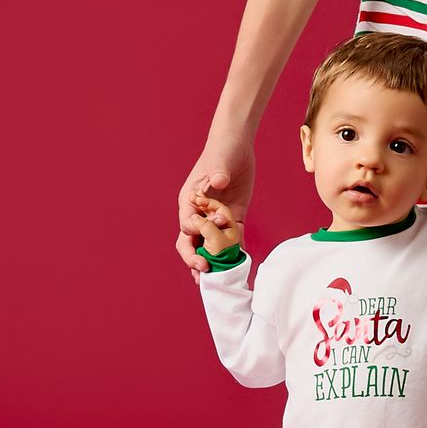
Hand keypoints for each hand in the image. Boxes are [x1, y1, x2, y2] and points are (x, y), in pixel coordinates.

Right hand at [177, 125, 254, 280]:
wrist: (237, 145)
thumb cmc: (221, 150)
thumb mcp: (219, 161)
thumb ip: (217, 172)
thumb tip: (218, 181)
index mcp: (190, 202)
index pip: (187, 227)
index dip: (195, 238)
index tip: (206, 244)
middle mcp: (200, 213)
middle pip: (192, 243)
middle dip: (196, 260)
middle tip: (204, 274)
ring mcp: (216, 218)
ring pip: (211, 246)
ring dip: (213, 264)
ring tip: (218, 282)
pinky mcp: (233, 218)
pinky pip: (233, 240)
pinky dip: (235, 253)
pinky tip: (240, 267)